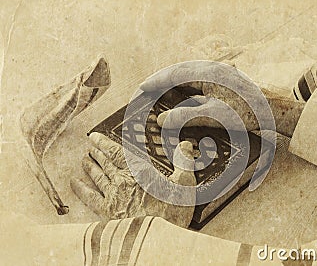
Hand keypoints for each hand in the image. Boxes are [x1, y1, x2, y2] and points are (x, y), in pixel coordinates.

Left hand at [70, 132, 195, 227]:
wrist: (157, 237)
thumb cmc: (170, 212)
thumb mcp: (185, 184)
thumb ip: (184, 162)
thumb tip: (185, 146)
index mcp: (139, 172)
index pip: (116, 152)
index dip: (104, 142)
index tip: (94, 136)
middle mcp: (122, 181)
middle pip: (105, 163)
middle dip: (96, 154)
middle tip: (90, 148)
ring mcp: (113, 197)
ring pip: (97, 177)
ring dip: (90, 167)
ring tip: (84, 160)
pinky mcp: (107, 212)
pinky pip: (90, 198)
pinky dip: (81, 189)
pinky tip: (74, 183)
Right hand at [139, 61, 303, 136]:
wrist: (273, 111)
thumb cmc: (246, 112)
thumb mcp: (213, 116)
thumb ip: (185, 117)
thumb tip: (162, 121)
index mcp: (208, 72)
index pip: (175, 74)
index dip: (156, 82)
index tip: (142, 89)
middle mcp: (212, 69)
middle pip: (179, 72)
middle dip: (163, 82)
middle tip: (147, 91)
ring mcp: (218, 75)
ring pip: (189, 77)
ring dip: (174, 86)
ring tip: (160, 95)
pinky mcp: (222, 83)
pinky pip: (198, 83)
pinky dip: (187, 91)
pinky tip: (183, 100)